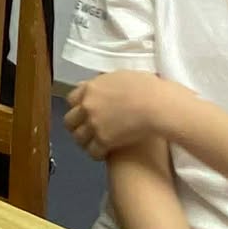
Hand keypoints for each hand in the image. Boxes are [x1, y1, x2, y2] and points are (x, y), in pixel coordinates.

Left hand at [64, 71, 187, 158]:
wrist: (157, 105)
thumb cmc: (147, 87)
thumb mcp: (122, 76)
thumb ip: (106, 82)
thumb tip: (103, 83)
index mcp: (91, 88)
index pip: (72, 99)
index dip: (78, 106)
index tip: (84, 110)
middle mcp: (88, 106)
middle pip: (70, 120)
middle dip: (77, 125)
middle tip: (87, 129)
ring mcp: (94, 124)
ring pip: (78, 138)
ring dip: (85, 140)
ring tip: (94, 143)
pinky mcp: (104, 141)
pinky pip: (92, 151)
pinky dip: (97, 153)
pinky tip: (104, 152)